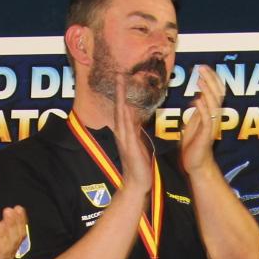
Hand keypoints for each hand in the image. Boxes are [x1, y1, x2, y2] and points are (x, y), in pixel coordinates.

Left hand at [0, 206, 28, 258]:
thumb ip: (4, 237)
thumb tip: (10, 218)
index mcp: (9, 251)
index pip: (17, 234)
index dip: (19, 221)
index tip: (19, 208)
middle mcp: (6, 258)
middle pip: (13, 240)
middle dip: (12, 224)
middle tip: (9, 210)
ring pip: (3, 251)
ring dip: (1, 236)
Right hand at [113, 69, 155, 195]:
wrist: (137, 184)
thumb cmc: (139, 165)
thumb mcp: (139, 143)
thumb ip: (137, 131)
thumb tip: (137, 119)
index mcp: (125, 133)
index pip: (122, 109)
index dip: (122, 94)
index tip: (122, 78)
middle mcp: (122, 134)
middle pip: (119, 108)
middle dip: (119, 91)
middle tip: (118, 74)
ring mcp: (124, 140)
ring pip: (121, 115)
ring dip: (120, 99)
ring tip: (120, 84)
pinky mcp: (130, 147)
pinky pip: (127, 130)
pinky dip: (125, 118)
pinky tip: (125, 107)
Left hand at [179, 64, 227, 174]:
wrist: (195, 164)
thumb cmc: (193, 146)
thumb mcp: (192, 125)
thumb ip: (196, 112)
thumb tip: (196, 99)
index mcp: (210, 114)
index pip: (214, 92)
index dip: (210, 79)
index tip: (203, 67)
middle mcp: (213, 118)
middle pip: (216, 94)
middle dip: (210, 80)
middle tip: (202, 67)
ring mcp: (211, 126)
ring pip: (212, 105)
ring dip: (206, 91)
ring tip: (199, 79)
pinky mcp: (206, 135)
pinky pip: (206, 120)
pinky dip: (202, 109)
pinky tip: (197, 100)